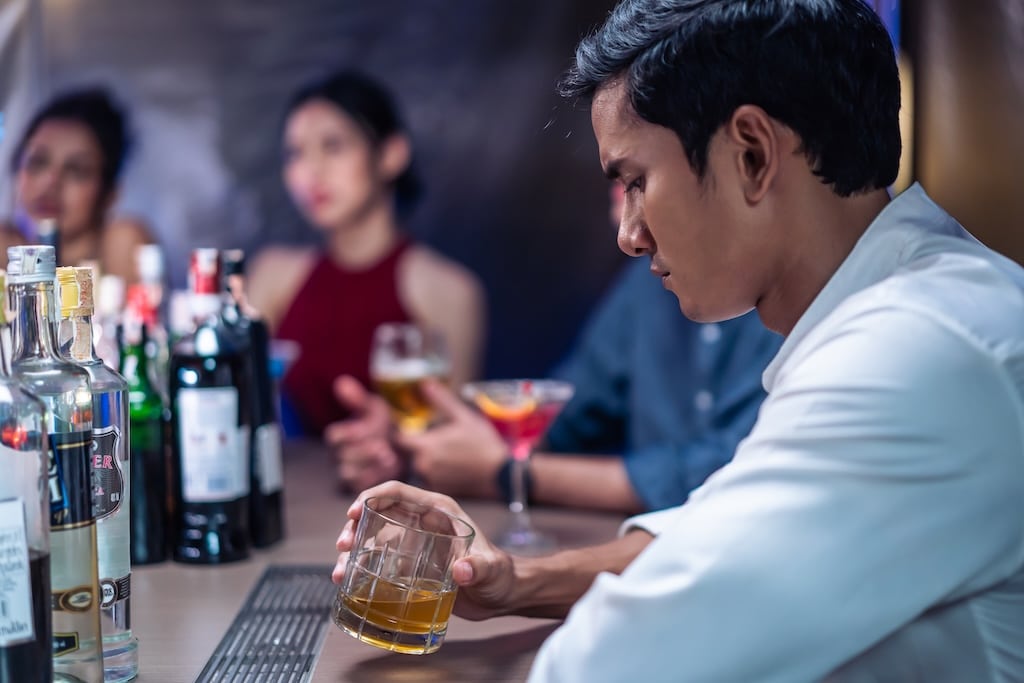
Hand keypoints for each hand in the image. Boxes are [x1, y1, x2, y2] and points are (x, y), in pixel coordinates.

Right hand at [323, 375, 404, 490]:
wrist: (401, 445)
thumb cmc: (383, 424)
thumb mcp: (373, 409)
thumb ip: (358, 399)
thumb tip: (342, 382)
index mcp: (340, 435)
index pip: (334, 436)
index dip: (349, 434)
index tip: (365, 430)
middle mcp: (340, 454)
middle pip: (341, 457)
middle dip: (363, 452)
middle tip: (382, 447)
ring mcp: (350, 471)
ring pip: (349, 473)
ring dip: (369, 466)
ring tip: (389, 457)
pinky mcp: (360, 484)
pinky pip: (360, 486)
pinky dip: (375, 477)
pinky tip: (390, 467)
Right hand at [333, 480, 516, 620]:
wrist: (502, 596)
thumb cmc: (501, 575)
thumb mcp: (492, 570)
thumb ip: (480, 567)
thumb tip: (462, 570)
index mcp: (439, 511)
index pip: (399, 492)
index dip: (373, 496)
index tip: (354, 512)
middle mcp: (423, 522)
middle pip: (379, 512)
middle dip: (355, 525)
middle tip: (343, 545)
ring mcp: (415, 543)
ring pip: (374, 537)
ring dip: (353, 549)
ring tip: (339, 571)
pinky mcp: (411, 564)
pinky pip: (379, 560)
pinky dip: (361, 569)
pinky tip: (348, 582)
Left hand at [396, 378, 506, 497]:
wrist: (501, 475)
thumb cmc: (483, 443)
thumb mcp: (464, 417)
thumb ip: (442, 400)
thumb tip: (426, 383)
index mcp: (425, 447)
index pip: (401, 439)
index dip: (406, 433)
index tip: (415, 429)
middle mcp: (423, 466)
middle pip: (414, 453)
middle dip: (425, 447)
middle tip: (447, 442)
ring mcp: (431, 482)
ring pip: (423, 467)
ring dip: (432, 461)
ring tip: (455, 455)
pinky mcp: (441, 493)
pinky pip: (433, 480)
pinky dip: (440, 474)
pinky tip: (458, 469)